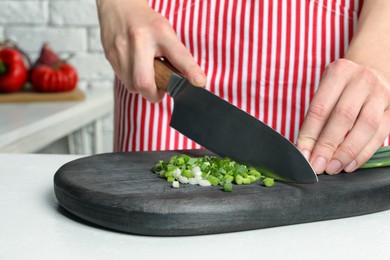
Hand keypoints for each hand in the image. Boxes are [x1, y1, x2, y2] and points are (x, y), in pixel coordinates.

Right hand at [96, 0, 205, 101]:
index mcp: (159, 32)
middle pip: (144, 82)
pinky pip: (124, 80)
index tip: (199, 82)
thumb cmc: (146, 23)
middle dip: (154, 94)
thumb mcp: (166, 33)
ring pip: (132, 86)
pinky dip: (132, 81)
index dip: (191, 71)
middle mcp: (139, 40)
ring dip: (142, 88)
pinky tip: (136, 69)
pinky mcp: (110, 56)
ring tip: (147, 75)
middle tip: (160, 91)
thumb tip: (191, 80)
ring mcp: (121, 49)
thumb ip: (177, 56)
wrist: (119, 6)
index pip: (179, 55)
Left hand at [297, 59, 389, 173]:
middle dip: (328, 145)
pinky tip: (350, 164)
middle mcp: (362, 80)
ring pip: (365, 127)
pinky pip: (380, 135)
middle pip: (343, 117)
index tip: (303, 154)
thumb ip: (316, 116)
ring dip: (347, 152)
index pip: (320, 108)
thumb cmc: (341, 86)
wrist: (372, 70)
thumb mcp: (325, 89)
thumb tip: (305, 149)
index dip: (310, 134)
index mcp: (339, 72)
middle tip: (317, 165)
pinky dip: (364, 153)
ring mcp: (381, 94)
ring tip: (333, 168)